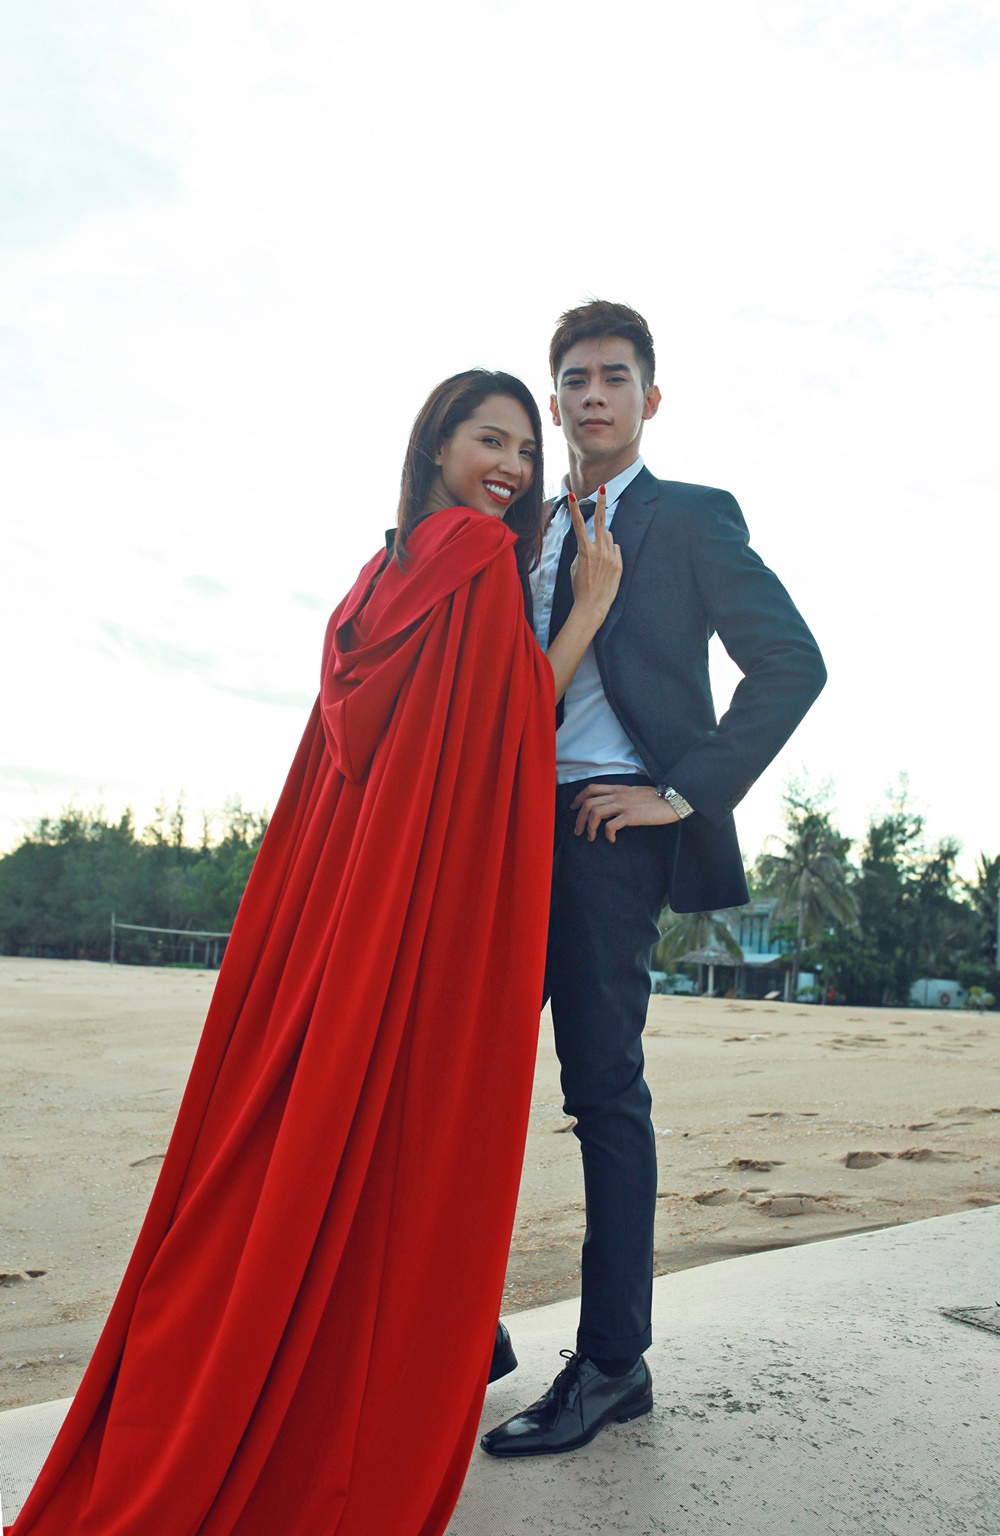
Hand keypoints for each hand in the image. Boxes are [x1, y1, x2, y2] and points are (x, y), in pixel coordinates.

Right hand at [567, 486, 621, 622]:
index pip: (579, 524)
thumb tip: (599, 538)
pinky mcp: (619, 564)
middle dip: (602, 502)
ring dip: (604, 541)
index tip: (572, 494)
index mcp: (584, 550)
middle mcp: (599, 550)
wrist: (592, 606)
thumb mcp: (576, 565)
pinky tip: (605, 567)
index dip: (575, 508)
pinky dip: (611, 553)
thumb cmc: (580, 586)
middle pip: (601, 521)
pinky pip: (615, 550)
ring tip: (598, 560)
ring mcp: (611, 556)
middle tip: (603, 487)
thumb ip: (586, 548)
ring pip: (609, 537)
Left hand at [570, 783, 679, 842]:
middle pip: (589, 803)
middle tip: (578, 831)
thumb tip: (615, 807)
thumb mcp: (637, 793)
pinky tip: (611, 839)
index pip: (592, 788)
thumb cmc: (658, 799)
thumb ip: (624, 797)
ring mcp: (624, 805)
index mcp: (619, 789)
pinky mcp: (632, 816)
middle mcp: (618, 795)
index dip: (579, 798)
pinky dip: (607, 834)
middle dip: (579, 818)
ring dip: (589, 827)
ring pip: (595, 813)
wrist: (675, 799)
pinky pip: (611, 825)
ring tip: (590, 838)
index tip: (574, 809)